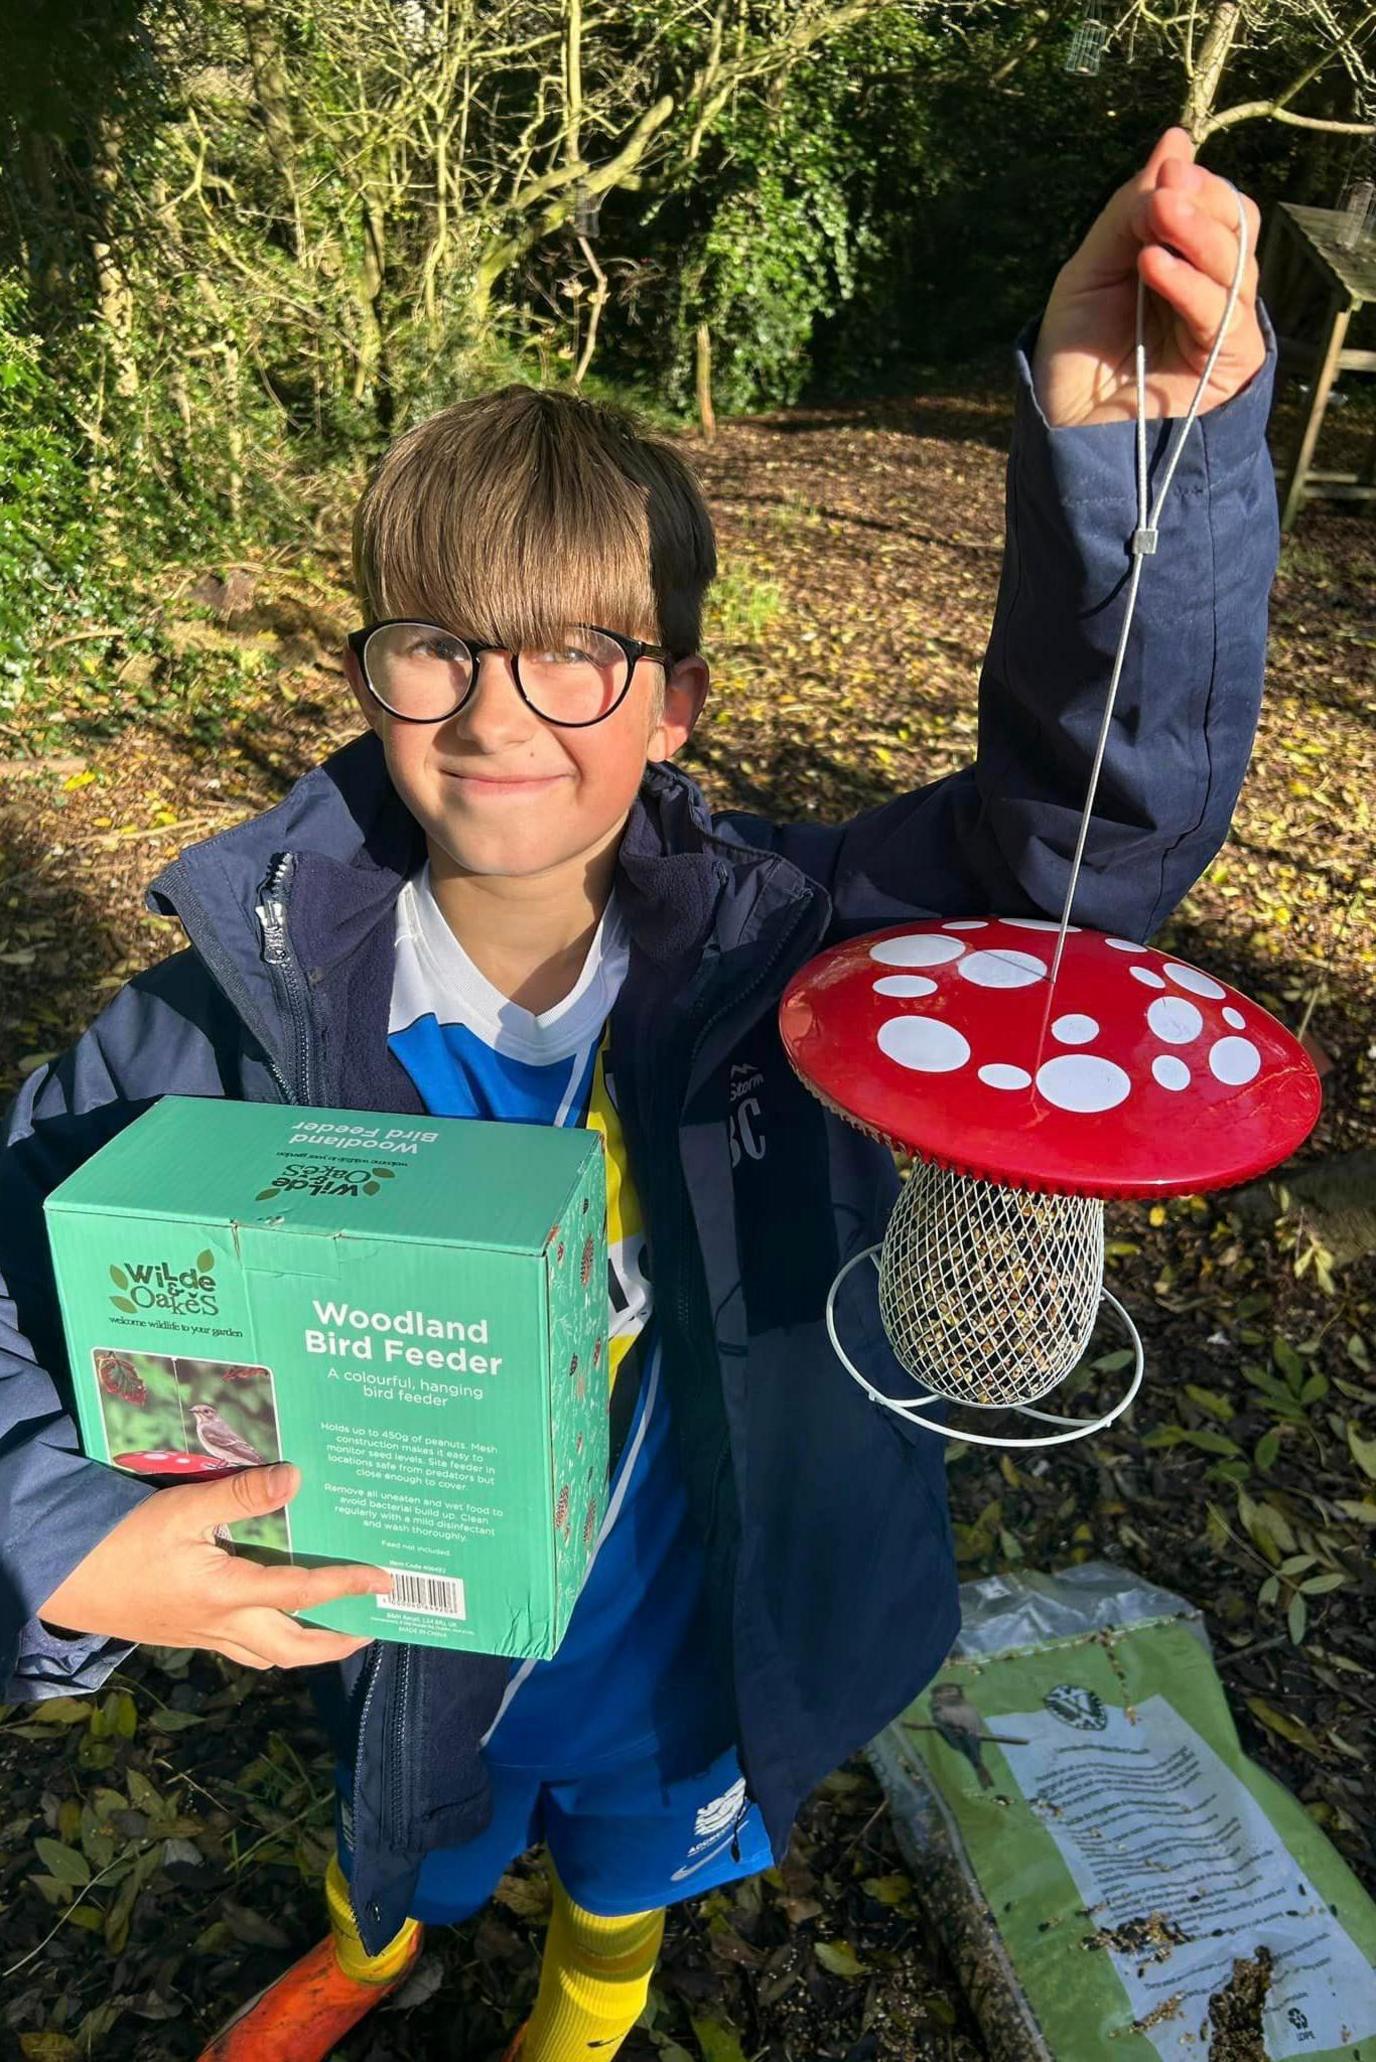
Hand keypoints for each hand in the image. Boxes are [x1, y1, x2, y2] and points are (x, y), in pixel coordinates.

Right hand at [37, 1462, 391, 1670]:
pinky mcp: (187, 1635)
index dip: (348, 1586)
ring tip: (338, 1630)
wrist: (63, 1580)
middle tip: (372, 1625)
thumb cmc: (121, 1542)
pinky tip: (278, 1620)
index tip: (384, 1580)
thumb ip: (240, 1495)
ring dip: (308, 1648)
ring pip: (269, 1655)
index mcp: (228, 1594)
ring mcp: (204, 1635)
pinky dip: (273, 1641)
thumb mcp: (182, 1508)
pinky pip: (243, 1648)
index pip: (303, 1592)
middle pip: (293, 1648)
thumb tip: (296, 1479)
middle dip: (337, 1643)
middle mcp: (223, 1624)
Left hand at [1032, 126, 1264, 426]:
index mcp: (1184, 261)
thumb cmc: (1075, 353)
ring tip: (1158, 215)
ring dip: (1197, 234)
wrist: (1062, 430)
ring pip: (1236, 264)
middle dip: (1203, 202)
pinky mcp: (1227, 365)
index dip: (1196, 182)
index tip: (1166, 168)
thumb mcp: (1091, 268)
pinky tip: (1153, 263)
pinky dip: (1189, 283)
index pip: (1214, 205)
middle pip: (1237, 226)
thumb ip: (1129, 210)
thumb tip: (1175, 139)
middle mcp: (1209, 288)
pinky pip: (1220, 315)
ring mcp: (1221, 326)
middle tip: (1164, 191)